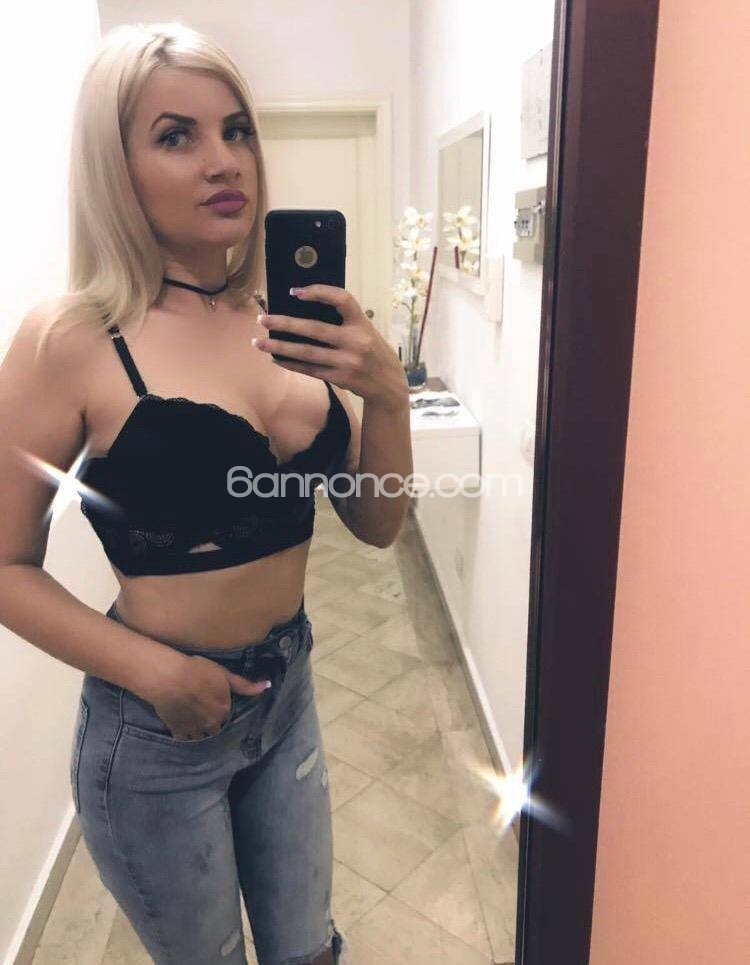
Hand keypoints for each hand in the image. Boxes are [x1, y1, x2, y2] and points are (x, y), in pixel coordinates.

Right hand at [147, 653, 270, 740]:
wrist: (170, 678)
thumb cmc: (198, 671)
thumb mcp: (225, 675)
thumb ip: (245, 685)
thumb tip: (268, 685)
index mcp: (224, 710)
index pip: (226, 713)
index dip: (219, 706)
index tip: (211, 699)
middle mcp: (212, 723)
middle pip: (214, 727)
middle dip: (210, 720)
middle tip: (201, 707)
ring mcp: (194, 729)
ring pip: (200, 735)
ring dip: (198, 729)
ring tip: (191, 716)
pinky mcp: (177, 731)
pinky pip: (184, 738)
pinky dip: (183, 732)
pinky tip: (180, 721)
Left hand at [253, 284, 408, 410]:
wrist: (389, 384)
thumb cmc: (372, 351)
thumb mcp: (366, 330)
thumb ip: (344, 320)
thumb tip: (303, 309)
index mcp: (362, 323)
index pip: (342, 300)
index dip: (319, 292)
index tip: (295, 291)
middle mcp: (355, 342)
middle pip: (314, 329)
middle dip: (284, 323)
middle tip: (262, 319)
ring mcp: (347, 362)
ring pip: (306, 353)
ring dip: (279, 347)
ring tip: (258, 342)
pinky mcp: (339, 378)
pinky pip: (309, 370)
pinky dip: (290, 364)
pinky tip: (275, 358)